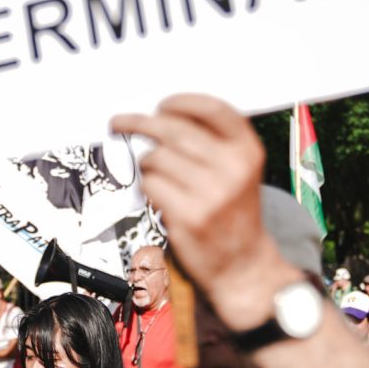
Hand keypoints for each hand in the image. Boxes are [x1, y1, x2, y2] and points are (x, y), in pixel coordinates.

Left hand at [111, 95, 296, 329]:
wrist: (244, 264)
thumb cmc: (235, 214)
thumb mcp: (240, 170)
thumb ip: (213, 141)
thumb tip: (164, 115)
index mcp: (247, 150)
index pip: (211, 108)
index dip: (180, 103)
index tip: (161, 106)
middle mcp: (232, 168)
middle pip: (174, 129)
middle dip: (140, 123)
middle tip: (121, 122)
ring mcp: (211, 193)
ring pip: (156, 157)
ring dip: (147, 163)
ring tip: (156, 174)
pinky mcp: (189, 216)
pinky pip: (150, 185)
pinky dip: (147, 187)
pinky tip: (159, 195)